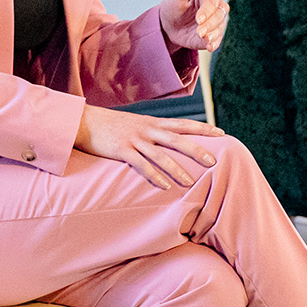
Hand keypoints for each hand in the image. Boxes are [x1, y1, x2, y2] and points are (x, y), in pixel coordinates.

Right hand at [75, 105, 222, 189]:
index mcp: (153, 122)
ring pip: (160, 155)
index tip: (221, 133)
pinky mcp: (121, 150)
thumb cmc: (113, 125)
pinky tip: (164, 186)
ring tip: (190, 181)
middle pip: (177, 139)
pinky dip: (153, 175)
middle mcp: (147, 129)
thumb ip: (154, 131)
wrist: (85, 121)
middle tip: (213, 160)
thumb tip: (171, 140)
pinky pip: (140, 164)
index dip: (202, 128)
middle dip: (196, 149)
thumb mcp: (137, 124)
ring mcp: (134, 140)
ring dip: (176, 168)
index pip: (183, 124)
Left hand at [158, 0, 228, 52]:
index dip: (208, 10)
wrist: (167, 24)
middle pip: (220, 14)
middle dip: (210, 24)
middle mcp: (215, 8)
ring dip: (213, 34)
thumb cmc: (173, 4)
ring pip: (221, 27)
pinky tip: (209, 47)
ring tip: (202, 37)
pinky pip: (218, 40)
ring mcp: (215, 23)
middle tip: (199, 31)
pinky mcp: (212, 36)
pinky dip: (214, 44)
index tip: (199, 19)